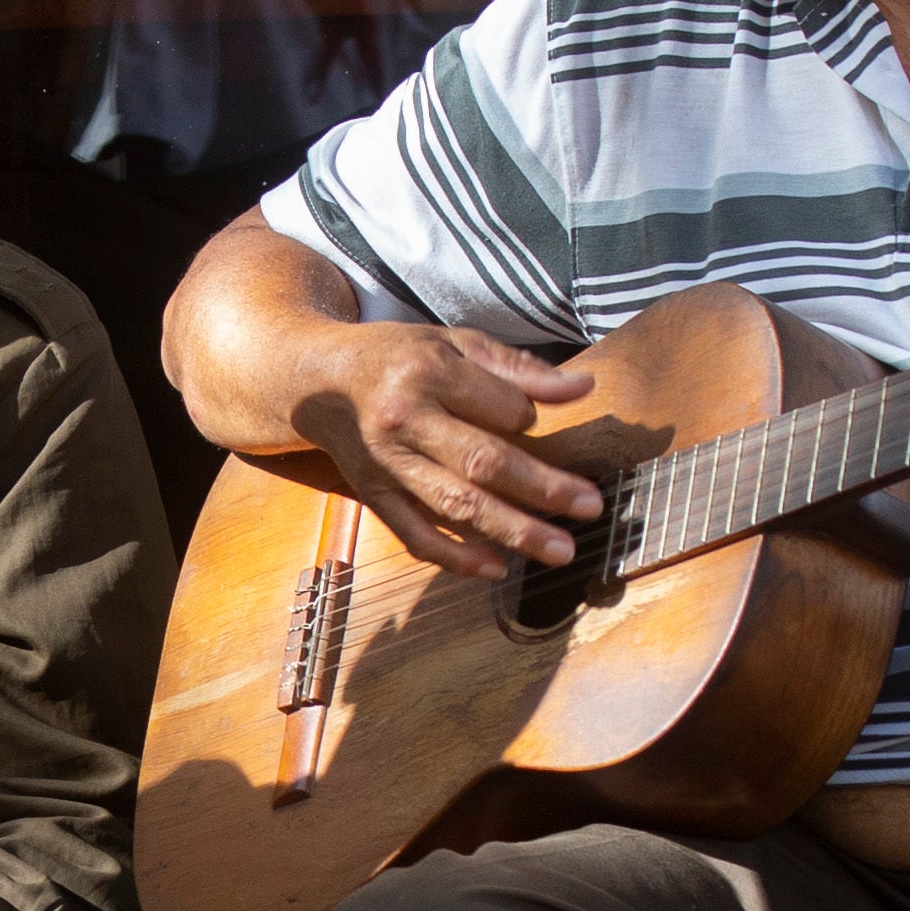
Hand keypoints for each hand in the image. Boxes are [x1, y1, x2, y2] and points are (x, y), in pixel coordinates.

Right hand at [297, 318, 601, 575]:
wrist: (318, 382)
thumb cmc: (398, 357)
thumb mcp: (453, 343)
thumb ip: (518, 367)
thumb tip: (583, 386)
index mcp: (428, 371)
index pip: (500, 407)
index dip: (534, 423)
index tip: (559, 434)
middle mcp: (404, 420)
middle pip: (482, 462)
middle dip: (542, 489)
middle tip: (591, 507)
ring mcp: (387, 464)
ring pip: (455, 506)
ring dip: (512, 531)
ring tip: (560, 550)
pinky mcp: (374, 496)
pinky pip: (416, 535)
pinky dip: (456, 557)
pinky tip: (497, 568)